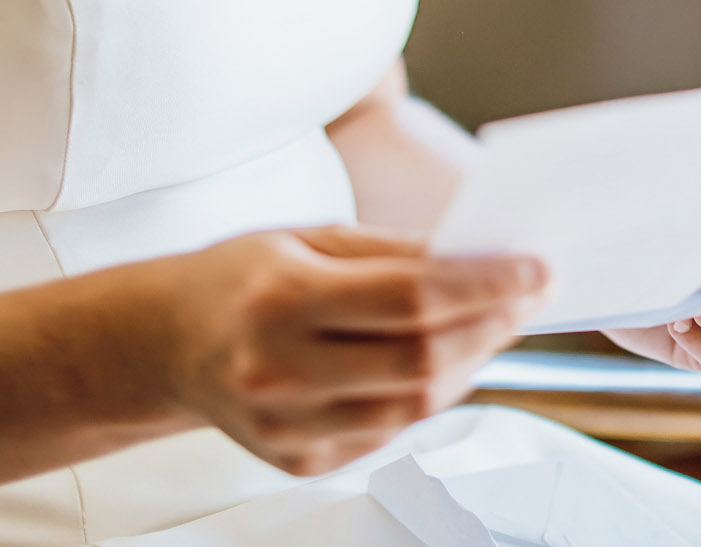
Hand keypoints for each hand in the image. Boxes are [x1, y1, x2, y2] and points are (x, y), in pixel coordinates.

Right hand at [142, 223, 544, 475]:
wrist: (163, 343)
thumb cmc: (242, 276)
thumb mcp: (311, 238)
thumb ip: (395, 251)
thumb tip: (481, 256)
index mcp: (281, 301)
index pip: (411, 298)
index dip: (485, 285)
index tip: (537, 268)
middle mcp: (279, 372)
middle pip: (421, 362)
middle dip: (493, 326)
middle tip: (532, 294)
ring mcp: (286, 428)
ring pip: (414, 408)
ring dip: (473, 364)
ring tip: (500, 324)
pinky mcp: (297, 462)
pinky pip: (387, 431)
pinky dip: (430, 395)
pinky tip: (448, 359)